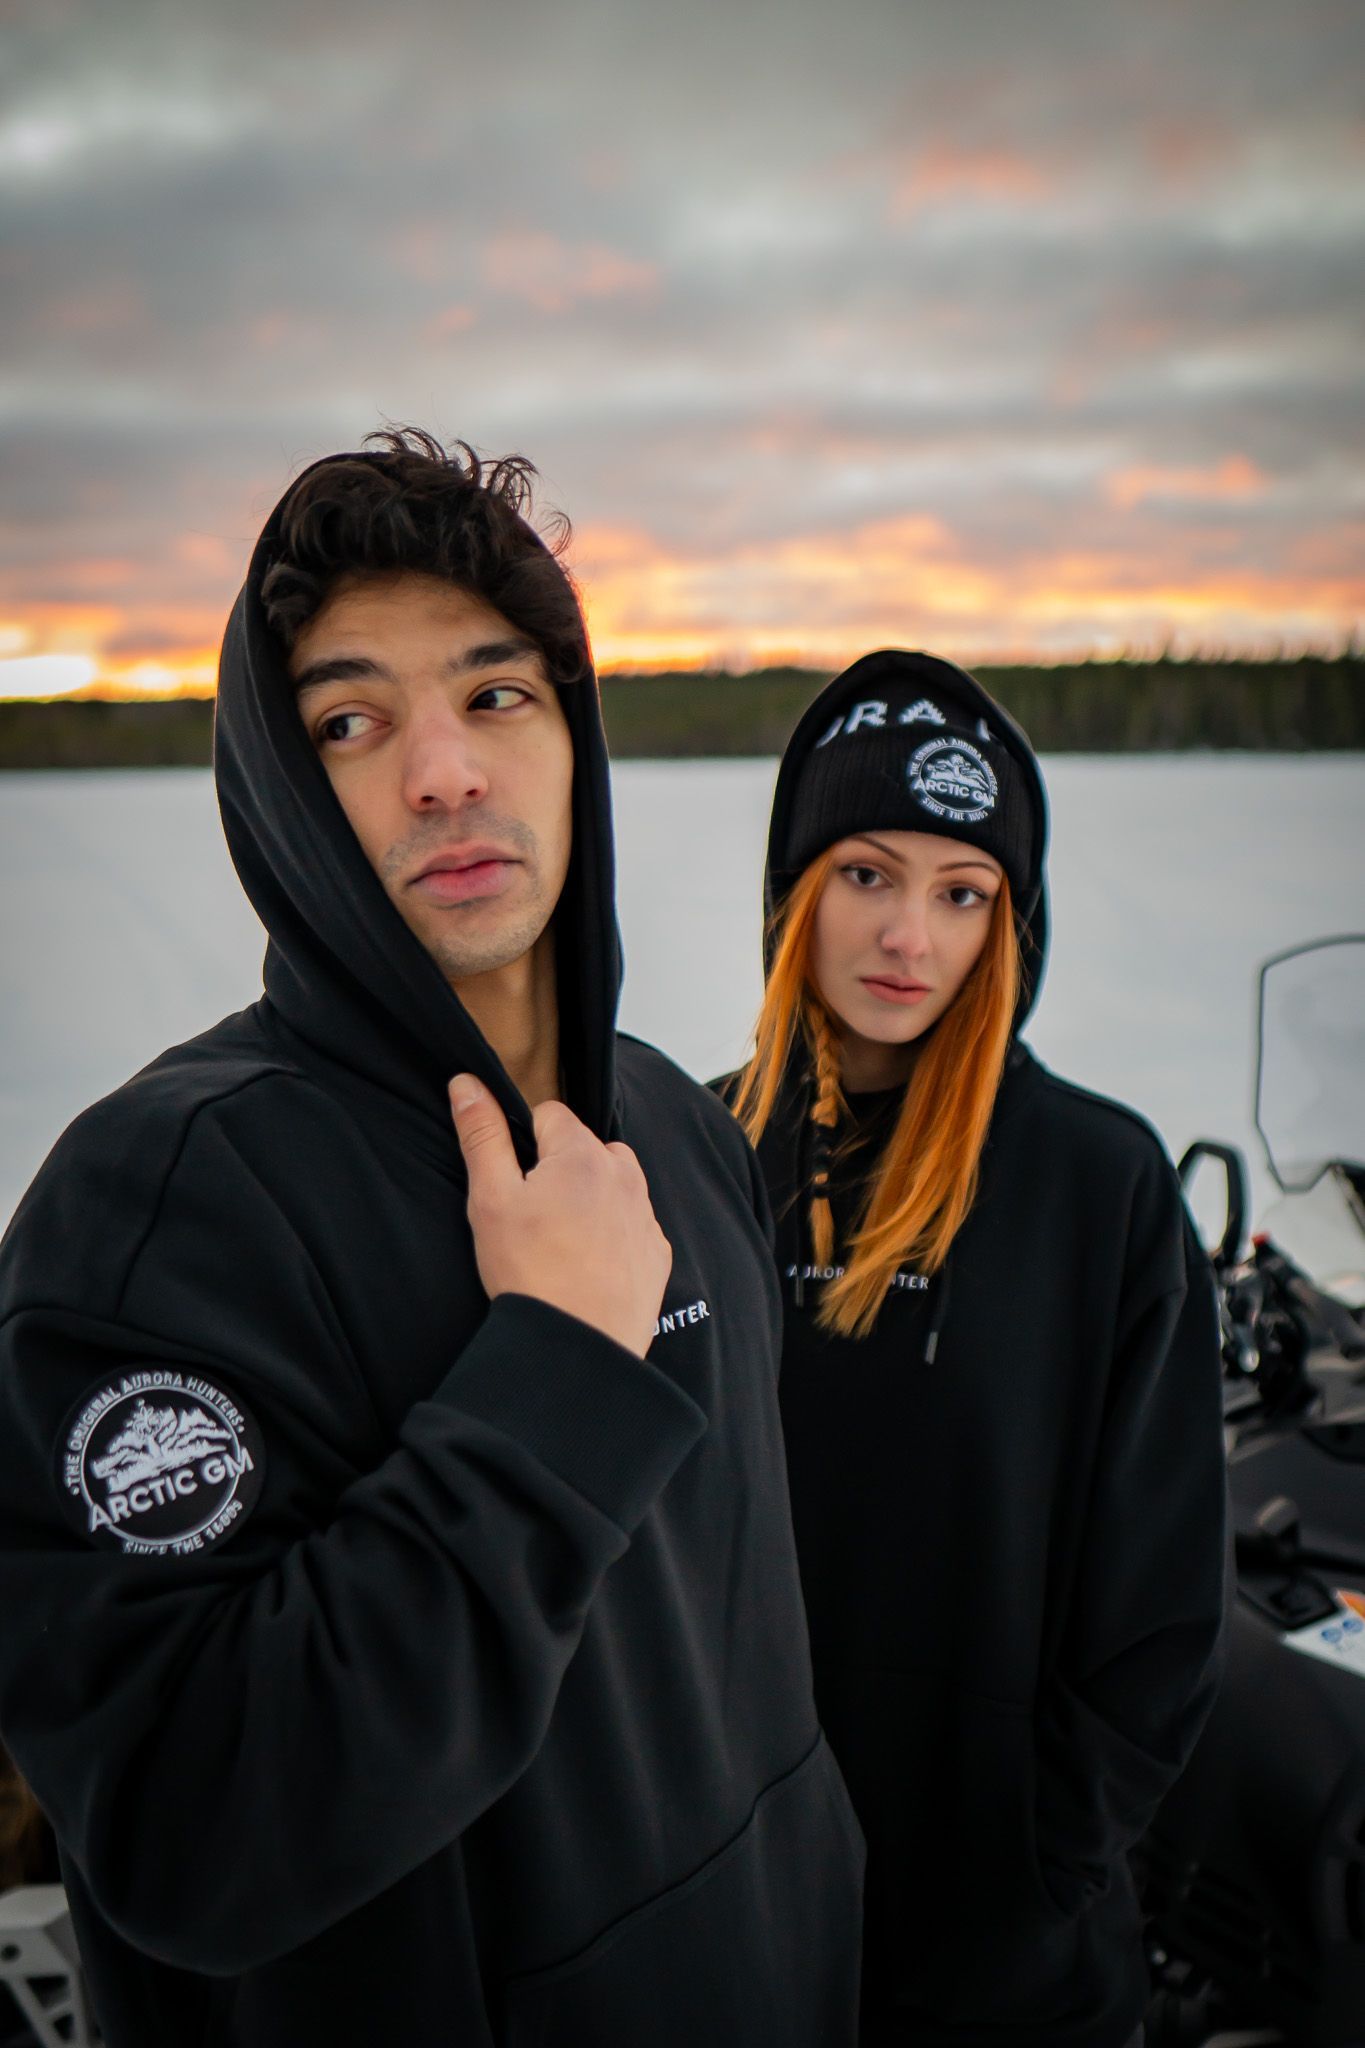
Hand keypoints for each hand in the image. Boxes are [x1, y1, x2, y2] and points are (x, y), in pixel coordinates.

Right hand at [449, 1076, 671, 1358]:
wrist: (576, 1346)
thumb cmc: (529, 1271)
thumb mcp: (490, 1199)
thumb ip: (481, 1134)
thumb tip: (467, 1082)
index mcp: (582, 1153)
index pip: (550, 1114)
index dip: (525, 1142)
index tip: (514, 1181)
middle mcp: (624, 1175)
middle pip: (585, 1147)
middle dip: (560, 1168)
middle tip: (533, 1215)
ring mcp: (645, 1215)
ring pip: (613, 1184)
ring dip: (589, 1198)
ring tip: (559, 1241)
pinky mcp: (656, 1252)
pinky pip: (632, 1225)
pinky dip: (613, 1234)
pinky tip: (586, 1264)